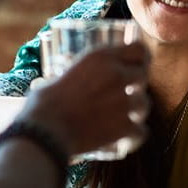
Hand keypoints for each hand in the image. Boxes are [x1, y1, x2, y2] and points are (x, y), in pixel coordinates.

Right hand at [18, 43, 149, 155]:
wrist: (43, 134)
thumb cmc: (43, 105)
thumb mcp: (60, 76)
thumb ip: (78, 76)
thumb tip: (74, 80)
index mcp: (100, 57)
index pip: (138, 49)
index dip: (141, 57)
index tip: (137, 64)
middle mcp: (116, 75)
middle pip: (143, 74)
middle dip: (137, 84)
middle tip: (127, 92)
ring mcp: (123, 101)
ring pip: (144, 103)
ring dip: (136, 111)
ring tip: (123, 116)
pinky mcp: (125, 126)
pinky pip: (141, 131)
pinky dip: (134, 136)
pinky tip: (126, 138)